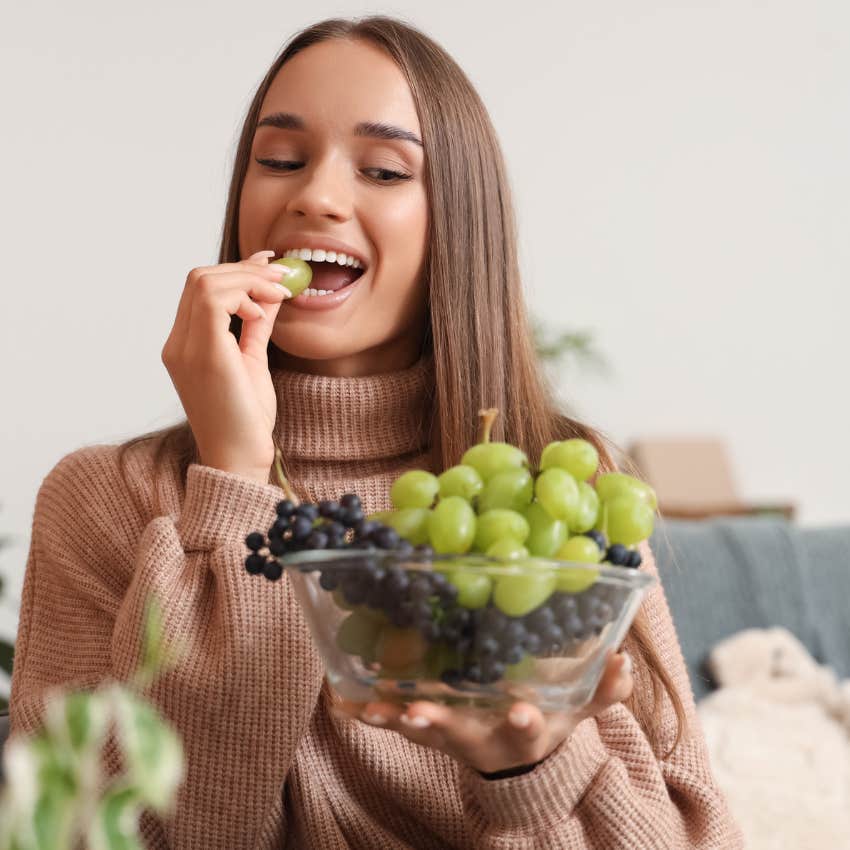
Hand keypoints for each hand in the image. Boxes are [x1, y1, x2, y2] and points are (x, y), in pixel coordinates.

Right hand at [161, 250, 292, 483]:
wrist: (240, 459)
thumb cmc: (246, 419)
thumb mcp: (252, 361)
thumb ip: (255, 326)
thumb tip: (269, 293)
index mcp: (184, 346)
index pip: (200, 289)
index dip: (236, 270)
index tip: (269, 266)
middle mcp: (177, 344)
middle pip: (199, 278)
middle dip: (244, 268)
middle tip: (282, 275)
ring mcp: (185, 349)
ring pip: (204, 282)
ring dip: (247, 277)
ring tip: (279, 291)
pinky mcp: (204, 355)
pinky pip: (213, 300)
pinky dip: (243, 294)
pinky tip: (264, 311)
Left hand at [331, 649, 632, 774]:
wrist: (512, 758)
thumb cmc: (546, 722)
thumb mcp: (577, 710)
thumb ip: (603, 689)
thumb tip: (623, 659)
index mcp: (522, 734)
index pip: (526, 731)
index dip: (524, 722)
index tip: (520, 711)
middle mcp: (481, 740)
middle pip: (459, 737)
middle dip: (440, 725)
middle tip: (418, 714)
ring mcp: (449, 737)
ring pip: (420, 732)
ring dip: (395, 719)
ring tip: (369, 708)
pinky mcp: (426, 729)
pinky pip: (396, 722)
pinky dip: (371, 714)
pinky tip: (342, 701)